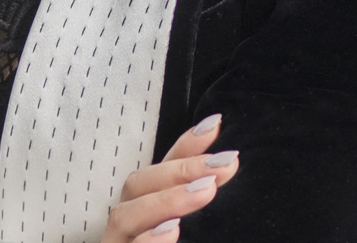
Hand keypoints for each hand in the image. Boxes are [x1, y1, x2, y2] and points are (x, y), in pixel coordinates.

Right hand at [101, 113, 239, 242]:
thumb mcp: (187, 223)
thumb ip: (197, 195)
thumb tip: (231, 170)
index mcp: (141, 210)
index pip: (159, 172)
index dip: (185, 147)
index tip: (215, 125)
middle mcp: (124, 224)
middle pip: (137, 186)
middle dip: (179, 171)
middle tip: (223, 165)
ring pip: (124, 216)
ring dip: (165, 201)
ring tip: (205, 191)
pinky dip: (147, 241)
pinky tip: (170, 232)